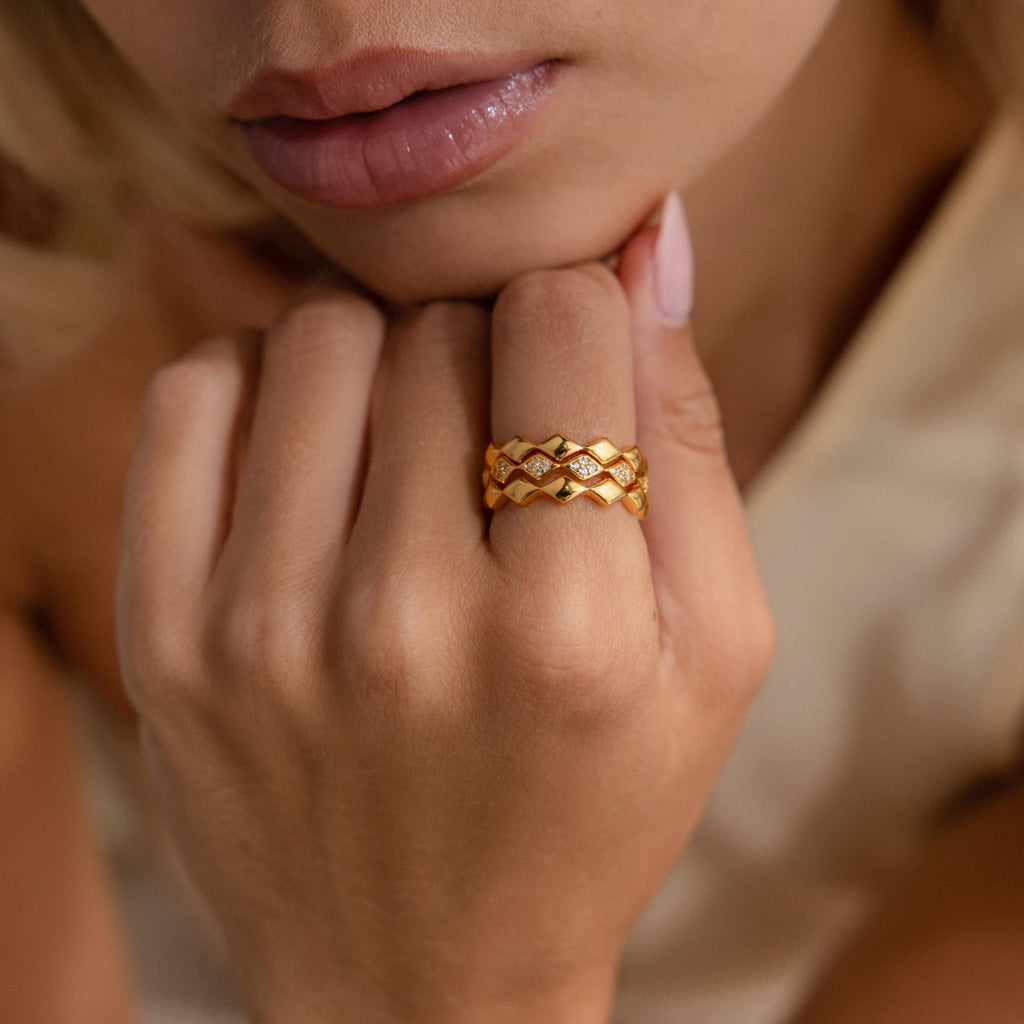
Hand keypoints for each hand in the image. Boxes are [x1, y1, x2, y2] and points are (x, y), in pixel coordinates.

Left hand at [116, 211, 772, 1023]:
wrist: (422, 970)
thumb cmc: (594, 804)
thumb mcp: (714, 651)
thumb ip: (692, 441)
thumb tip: (642, 249)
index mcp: (566, 629)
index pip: (559, 321)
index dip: (578, 317)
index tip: (571, 367)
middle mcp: (401, 622)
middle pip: (437, 323)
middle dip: (483, 347)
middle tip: (495, 439)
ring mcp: (262, 629)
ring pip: (318, 334)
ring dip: (379, 357)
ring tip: (408, 448)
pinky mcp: (167, 634)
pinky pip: (195, 391)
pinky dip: (265, 384)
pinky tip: (316, 456)